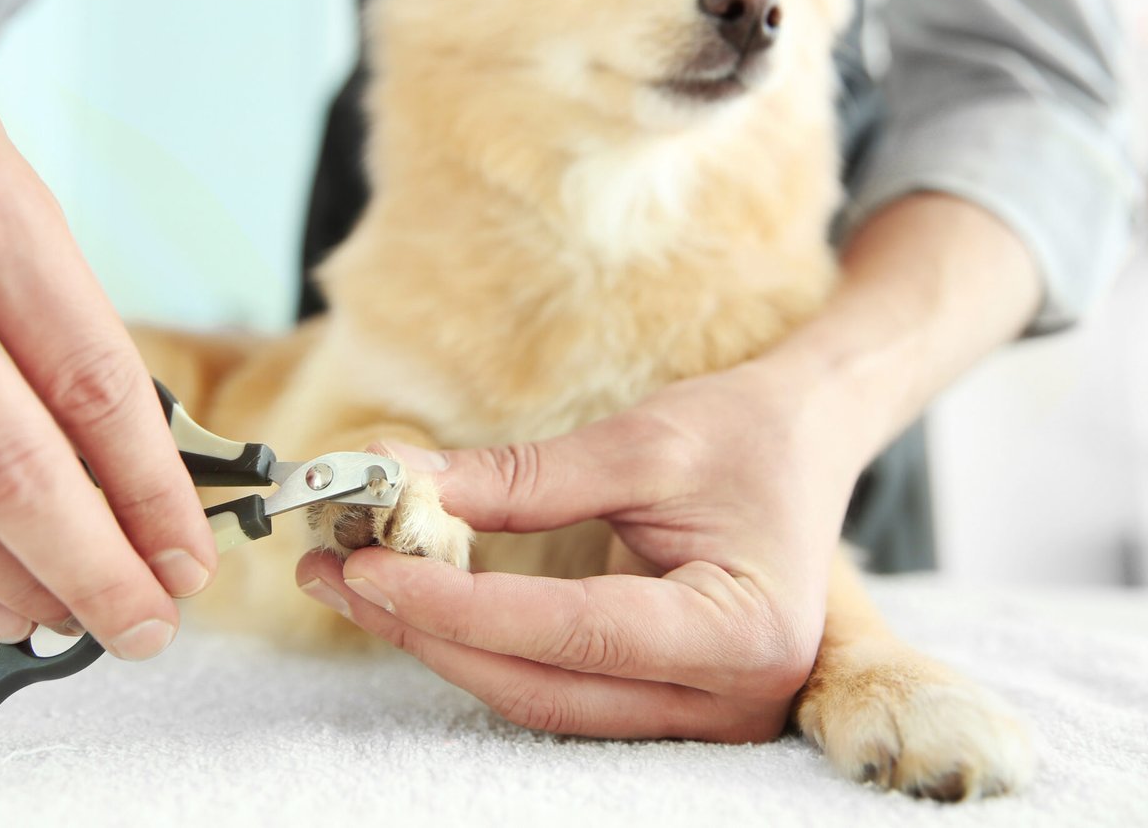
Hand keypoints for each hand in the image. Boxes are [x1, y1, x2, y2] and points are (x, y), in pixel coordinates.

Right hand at [0, 0, 216, 657]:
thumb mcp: (12, 190)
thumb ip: (58, 320)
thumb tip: (127, 470)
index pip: (88, 378)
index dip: (149, 488)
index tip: (191, 554)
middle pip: (0, 459)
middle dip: (89, 564)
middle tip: (149, 623)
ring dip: (8, 579)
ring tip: (75, 621)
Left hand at [296, 358, 861, 741]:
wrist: (808, 441)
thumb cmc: (745, 435)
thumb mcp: (641, 442)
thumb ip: (522, 478)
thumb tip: (402, 488)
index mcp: (743, 630)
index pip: (573, 631)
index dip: (459, 604)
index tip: (370, 562)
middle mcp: (731, 697)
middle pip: (543, 685)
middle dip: (429, 630)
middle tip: (339, 572)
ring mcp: (700, 713)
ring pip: (538, 698)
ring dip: (441, 643)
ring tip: (355, 583)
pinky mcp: (665, 702)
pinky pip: (554, 687)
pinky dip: (481, 646)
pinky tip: (418, 602)